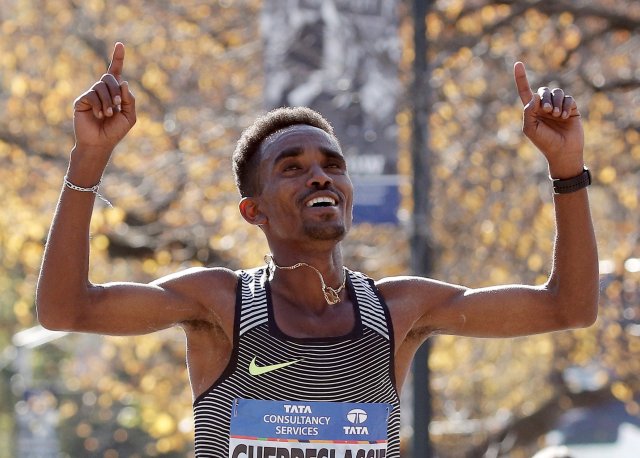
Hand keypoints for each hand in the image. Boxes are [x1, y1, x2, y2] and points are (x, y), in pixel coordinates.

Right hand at [72, 42, 135, 156]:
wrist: (99, 143)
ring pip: (101, 86)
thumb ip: (129, 100)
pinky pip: (91, 95)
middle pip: (110, 78)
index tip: (120, 44)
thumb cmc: (115, 131)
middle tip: (118, 106)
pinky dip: (98, 105)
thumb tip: (123, 82)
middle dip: (116, 91)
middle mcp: (102, 91)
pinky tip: (99, 115)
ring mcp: (91, 95)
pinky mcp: (81, 101)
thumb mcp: (129, 116)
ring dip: (108, 101)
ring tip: (108, 115)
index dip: (118, 58)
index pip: (116, 72)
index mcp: (115, 93)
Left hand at [514, 62, 583, 178]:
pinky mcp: (571, 108)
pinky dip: (566, 105)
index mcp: (532, 110)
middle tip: (547, 112)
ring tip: (557, 115)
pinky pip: (568, 98)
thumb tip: (535, 96)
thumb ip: (528, 111)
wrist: (563, 152)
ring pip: (557, 92)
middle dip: (545, 99)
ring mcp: (558, 106)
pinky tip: (565, 116)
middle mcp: (544, 106)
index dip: (521, 78)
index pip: (525, 91)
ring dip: (556, 102)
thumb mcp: (530, 128)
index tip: (518, 63)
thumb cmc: (544, 142)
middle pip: (543, 91)